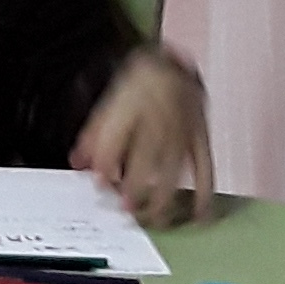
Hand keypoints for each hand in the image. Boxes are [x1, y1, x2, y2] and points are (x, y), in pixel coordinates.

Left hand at [73, 47, 214, 227]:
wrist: (173, 64)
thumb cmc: (137, 86)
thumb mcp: (108, 103)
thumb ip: (93, 135)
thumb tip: (78, 162)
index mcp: (132, 107)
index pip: (117, 138)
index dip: (108, 163)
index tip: (101, 184)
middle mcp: (159, 118)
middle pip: (147, 157)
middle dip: (136, 186)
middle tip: (127, 209)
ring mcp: (183, 129)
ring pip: (176, 167)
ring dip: (165, 196)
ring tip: (155, 219)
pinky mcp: (201, 136)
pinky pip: (206, 166)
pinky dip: (205, 192)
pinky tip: (199, 214)